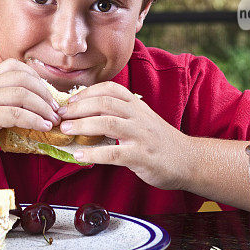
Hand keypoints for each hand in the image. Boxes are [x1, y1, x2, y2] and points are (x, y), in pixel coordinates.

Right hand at [0, 59, 60, 170]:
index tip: (48, 93)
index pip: (15, 66)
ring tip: (53, 120)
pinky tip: (43, 127)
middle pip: (23, 79)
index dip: (36, 76)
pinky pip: (15, 113)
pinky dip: (34, 120)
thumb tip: (36, 108)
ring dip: (43, 108)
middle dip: (45, 94)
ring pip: (22, 95)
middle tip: (56, 109)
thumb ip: (6, 104)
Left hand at [57, 82, 188, 189]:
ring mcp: (141, 135)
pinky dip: (94, 154)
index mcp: (136, 105)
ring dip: (83, 126)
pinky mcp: (142, 156)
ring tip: (66, 130)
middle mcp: (138, 116)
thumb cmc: (158, 140)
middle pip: (104, 103)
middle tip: (61, 116)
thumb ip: (119, 114)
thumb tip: (84, 114)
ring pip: (108, 123)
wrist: (188, 160)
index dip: (86, 93)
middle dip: (79, 108)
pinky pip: (114, 152)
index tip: (69, 101)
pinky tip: (79, 156)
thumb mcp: (141, 119)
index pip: (109, 89)